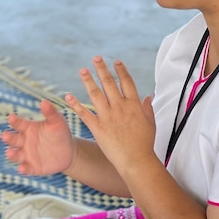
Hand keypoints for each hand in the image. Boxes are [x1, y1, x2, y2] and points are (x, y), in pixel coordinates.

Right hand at [1, 99, 75, 175]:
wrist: (69, 152)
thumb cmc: (60, 133)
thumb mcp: (57, 122)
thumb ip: (51, 112)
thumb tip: (44, 102)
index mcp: (28, 129)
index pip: (18, 124)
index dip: (14, 121)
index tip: (11, 117)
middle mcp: (24, 142)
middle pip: (13, 139)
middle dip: (8, 138)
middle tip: (5, 135)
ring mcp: (27, 155)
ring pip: (16, 155)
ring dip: (11, 154)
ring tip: (9, 152)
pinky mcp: (32, 167)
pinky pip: (26, 168)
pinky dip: (23, 169)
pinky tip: (21, 168)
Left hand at [65, 57, 156, 173]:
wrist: (136, 161)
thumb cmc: (144, 144)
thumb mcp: (150, 123)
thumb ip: (147, 108)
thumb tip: (147, 96)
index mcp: (134, 105)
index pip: (127, 83)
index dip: (121, 71)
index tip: (116, 62)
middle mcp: (120, 108)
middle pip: (110, 84)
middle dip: (102, 69)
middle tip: (96, 58)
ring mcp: (108, 117)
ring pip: (96, 94)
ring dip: (88, 81)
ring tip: (82, 70)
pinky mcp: (98, 128)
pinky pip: (84, 113)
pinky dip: (75, 104)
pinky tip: (67, 96)